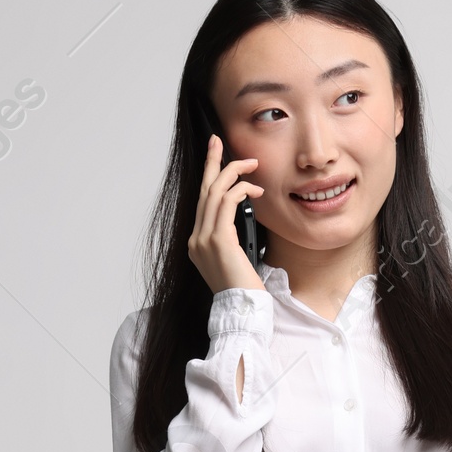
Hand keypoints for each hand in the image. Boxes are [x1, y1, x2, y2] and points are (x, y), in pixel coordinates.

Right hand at [186, 134, 264, 296]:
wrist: (240, 311)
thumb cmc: (243, 290)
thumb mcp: (235, 261)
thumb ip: (230, 241)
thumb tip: (240, 220)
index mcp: (197, 244)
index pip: (202, 203)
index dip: (208, 177)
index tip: (214, 157)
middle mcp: (196, 239)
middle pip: (203, 191)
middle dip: (211, 162)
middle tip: (217, 140)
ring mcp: (204, 240)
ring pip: (214, 193)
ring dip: (233, 173)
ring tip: (251, 165)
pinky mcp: (218, 241)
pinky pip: (227, 204)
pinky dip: (240, 191)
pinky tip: (254, 190)